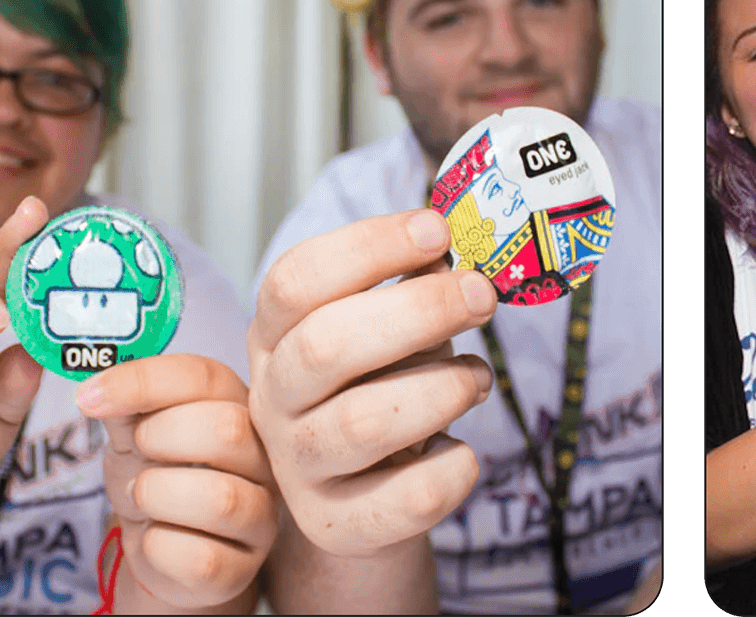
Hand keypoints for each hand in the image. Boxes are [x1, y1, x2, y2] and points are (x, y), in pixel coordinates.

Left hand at [79, 354, 276, 607]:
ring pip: (219, 499)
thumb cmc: (158, 479)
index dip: (142, 381)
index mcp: (238, 407)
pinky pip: (200, 557)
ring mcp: (261, 515)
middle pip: (228, 430)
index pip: (203, 377)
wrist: (164, 549)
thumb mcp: (134, 432)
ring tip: (144, 497)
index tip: (89, 397)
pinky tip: (155, 537)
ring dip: (155, 495)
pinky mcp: (242, 568)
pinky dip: (157, 547)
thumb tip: (94, 388)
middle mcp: (263, 458)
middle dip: (158, 438)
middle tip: (138, 451)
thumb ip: (124, 404)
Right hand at [248, 209, 495, 557]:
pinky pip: (407, 498)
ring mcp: (299, 468)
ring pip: (363, 424)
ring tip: (478, 379)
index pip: (295, 280)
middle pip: (325, 346)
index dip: (368, 248)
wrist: (360, 499)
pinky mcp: (339, 525)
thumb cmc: (380, 388)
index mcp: (274, 335)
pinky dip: (454, 467)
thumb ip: (411, 287)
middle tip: (482, 295)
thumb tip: (458, 256)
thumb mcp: (384, 329)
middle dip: (418, 311)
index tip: (437, 230)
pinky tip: (465, 450)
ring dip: (442, 389)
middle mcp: (273, 399)